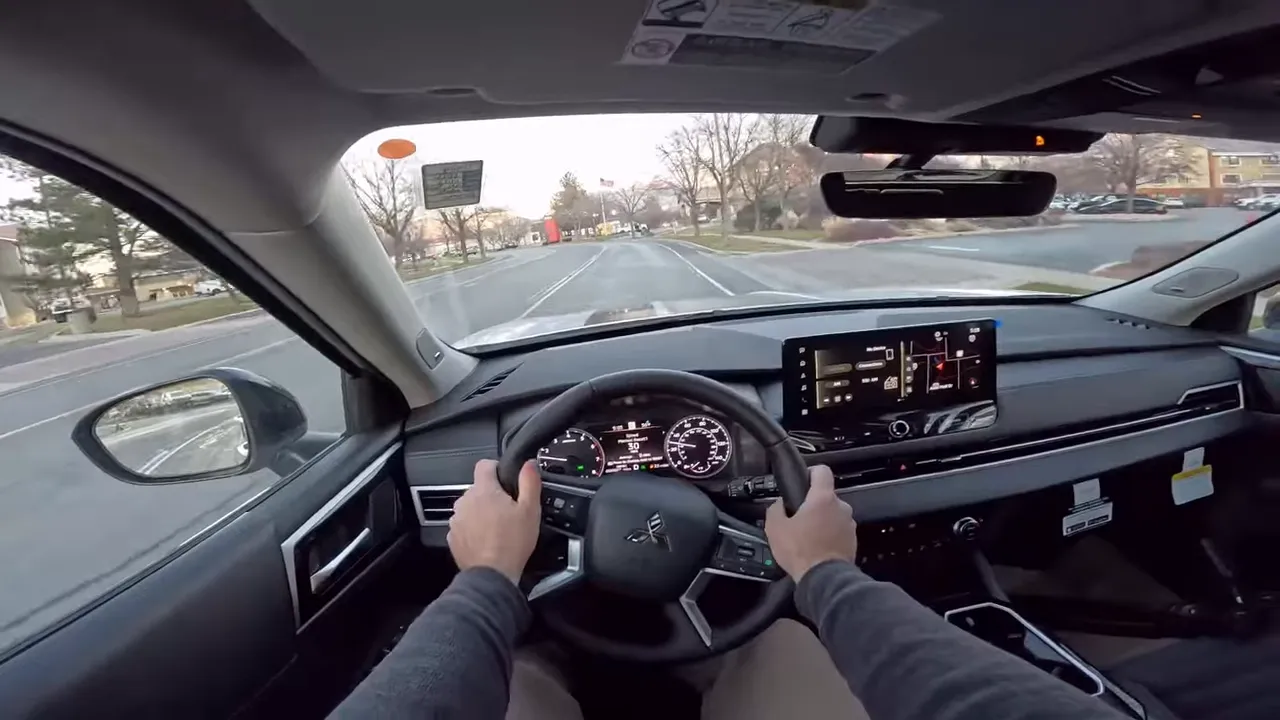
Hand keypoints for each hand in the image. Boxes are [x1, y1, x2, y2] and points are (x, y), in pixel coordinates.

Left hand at [448, 459, 541, 584]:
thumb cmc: (512, 543)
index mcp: (484, 490)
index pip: (484, 464)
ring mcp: (456, 519)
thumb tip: (529, 464)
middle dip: (491, 495)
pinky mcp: (453, 536)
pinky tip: (487, 539)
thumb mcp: (530, 510)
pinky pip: (464, 525)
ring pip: (470, 507)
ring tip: (498, 528)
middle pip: (478, 488)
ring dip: (481, 512)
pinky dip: (473, 529)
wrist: (492, 575)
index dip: (497, 468)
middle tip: (508, 511)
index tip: (505, 479)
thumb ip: (529, 481)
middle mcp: (465, 501)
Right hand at [765, 465, 857, 581]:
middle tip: (799, 517)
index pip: (822, 471)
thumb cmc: (800, 551)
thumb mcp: (775, 527)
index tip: (803, 480)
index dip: (811, 472)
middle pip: (826, 496)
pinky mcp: (853, 540)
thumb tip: (779, 505)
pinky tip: (817, 547)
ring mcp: (849, 524)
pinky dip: (830, 535)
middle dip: (813, 504)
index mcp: (822, 498)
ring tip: (807, 536)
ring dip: (822, 521)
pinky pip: (839, 530)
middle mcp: (841, 507)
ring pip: (833, 514)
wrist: (823, 578)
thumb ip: (775, 509)